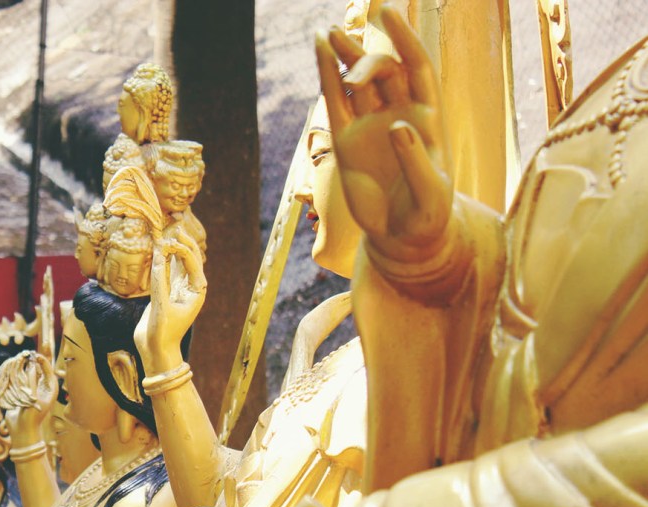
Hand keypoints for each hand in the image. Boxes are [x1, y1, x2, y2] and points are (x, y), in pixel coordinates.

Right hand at [0, 351, 56, 436]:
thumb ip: (32, 381)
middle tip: (20, 357)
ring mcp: (33, 389)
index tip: (32, 354)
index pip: (47, 368)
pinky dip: (15, 375)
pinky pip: (20, 379)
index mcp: (50, 387)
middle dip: (29, 362)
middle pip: (37, 368)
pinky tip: (9, 373)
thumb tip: (31, 365)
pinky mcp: (23, 392)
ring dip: (21, 368)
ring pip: (28, 373)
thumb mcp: (33, 398)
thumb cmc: (31, 417)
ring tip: (14, 364)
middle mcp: (42, 386)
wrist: (23, 431)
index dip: (40, 360)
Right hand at [135, 228, 206, 371]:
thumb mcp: (161, 308)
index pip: (192, 262)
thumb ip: (160, 281)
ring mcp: (179, 288)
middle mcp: (190, 287)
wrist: (155, 350)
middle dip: (184, 241)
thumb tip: (159, 255)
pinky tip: (159, 247)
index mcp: (197, 291)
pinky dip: (164, 258)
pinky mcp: (166, 291)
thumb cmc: (162, 333)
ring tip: (168, 230)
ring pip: (179, 262)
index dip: (181, 248)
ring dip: (174, 247)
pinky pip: (167, 270)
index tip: (166, 242)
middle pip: (190, 258)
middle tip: (175, 224)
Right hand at [316, 6, 451, 261]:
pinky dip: (326, 78)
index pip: (417, 66)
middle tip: (352, 78)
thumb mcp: (432, 192)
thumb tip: (396, 127)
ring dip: (345, 57)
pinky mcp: (345, 142)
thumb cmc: (427, 215)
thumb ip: (416, 159)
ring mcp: (370, 126)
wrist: (402, 239)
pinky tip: (319, 50)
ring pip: (356, 82)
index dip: (404, 38)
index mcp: (427, 117)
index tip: (390, 11)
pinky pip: (335, 104)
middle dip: (367, 66)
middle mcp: (398, 113)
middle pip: (384, 71)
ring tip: (328, 34)